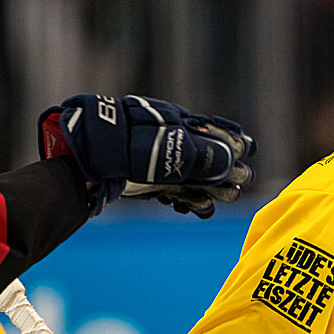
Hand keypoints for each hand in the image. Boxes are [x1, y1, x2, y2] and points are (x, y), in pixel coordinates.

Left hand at [39, 94, 255, 216]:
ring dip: (212, 189)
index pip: (211, 131)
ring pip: (194, 178)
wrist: (84, 159)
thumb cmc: (123, 144)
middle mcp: (169, 142)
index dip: (231, 142)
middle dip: (226, 170)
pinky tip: (200, 209)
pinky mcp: (149, 183)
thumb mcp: (165, 146)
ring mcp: (159, 164)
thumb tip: (232, 159)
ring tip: (227, 198)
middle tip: (242, 180)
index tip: (248, 150)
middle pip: (206, 157)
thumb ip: (199, 154)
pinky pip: (176, 191)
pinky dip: (190, 201)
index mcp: (175, 124)